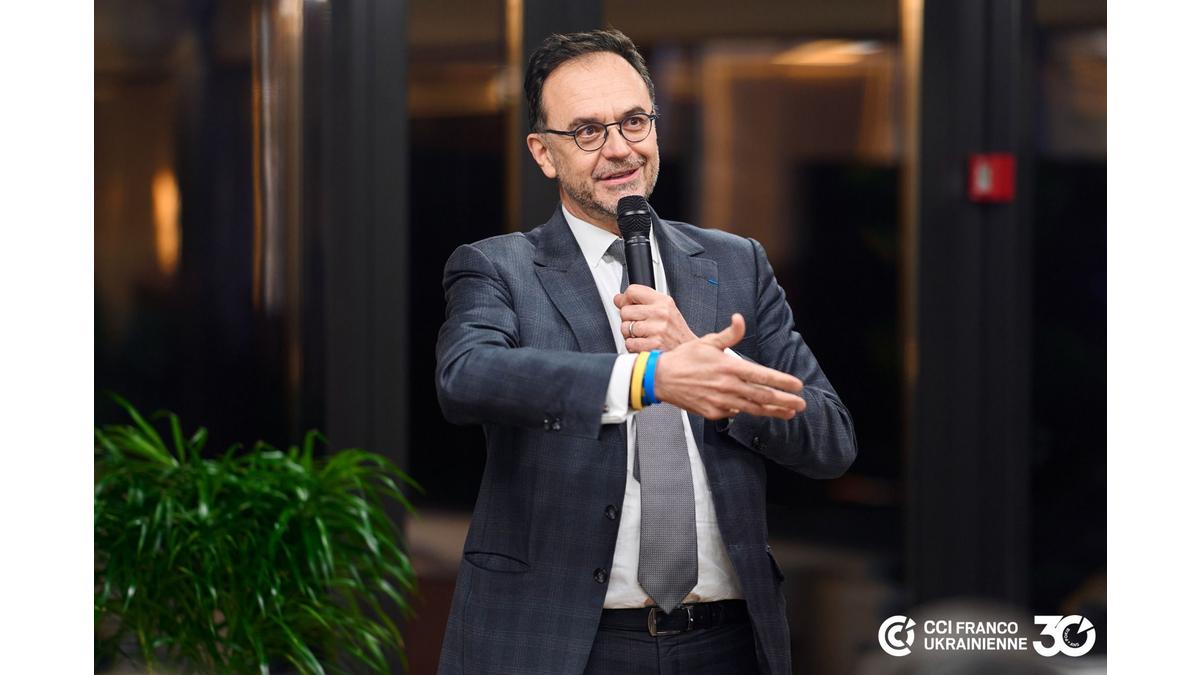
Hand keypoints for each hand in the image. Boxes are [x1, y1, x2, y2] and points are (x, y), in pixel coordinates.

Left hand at [613, 284, 698, 352]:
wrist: (686, 352)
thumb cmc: (674, 333)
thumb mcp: (664, 310)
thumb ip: (642, 302)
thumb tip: (618, 298)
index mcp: (664, 301)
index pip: (632, 291)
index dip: (626, 299)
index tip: (628, 305)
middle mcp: (661, 313)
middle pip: (625, 311)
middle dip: (628, 320)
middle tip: (640, 325)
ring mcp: (657, 329)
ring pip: (625, 328)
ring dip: (630, 335)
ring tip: (644, 336)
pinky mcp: (653, 345)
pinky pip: (629, 343)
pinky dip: (633, 346)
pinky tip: (644, 344)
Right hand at [653, 313, 806, 420]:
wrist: (660, 378)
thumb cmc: (684, 359)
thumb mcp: (708, 342)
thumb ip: (729, 334)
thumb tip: (740, 319)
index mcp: (729, 367)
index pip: (762, 375)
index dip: (782, 381)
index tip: (798, 385)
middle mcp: (728, 386)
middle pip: (763, 396)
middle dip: (785, 401)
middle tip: (800, 404)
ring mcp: (721, 402)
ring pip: (753, 409)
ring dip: (773, 411)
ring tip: (788, 413)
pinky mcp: (713, 412)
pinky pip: (734, 413)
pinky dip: (746, 411)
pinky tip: (755, 410)